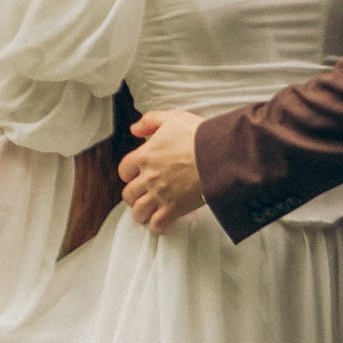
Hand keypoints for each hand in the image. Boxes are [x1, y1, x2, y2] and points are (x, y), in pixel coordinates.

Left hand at [120, 107, 205, 229]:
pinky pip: (157, 224)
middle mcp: (148, 178)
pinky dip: (157, 224)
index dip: (128, 173)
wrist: (219, 154)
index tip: (135, 175)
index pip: (124, 170)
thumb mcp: (172, 118)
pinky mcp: (175, 209)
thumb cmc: (198, 136)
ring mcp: (160, 195)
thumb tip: (134, 130)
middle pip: (128, 194)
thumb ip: (150, 121)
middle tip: (141, 195)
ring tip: (149, 211)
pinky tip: (162, 220)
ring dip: (142, 212)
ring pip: (139, 212)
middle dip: (133, 195)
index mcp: (145, 156)